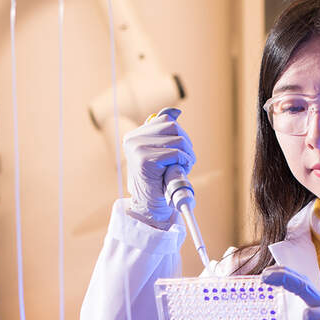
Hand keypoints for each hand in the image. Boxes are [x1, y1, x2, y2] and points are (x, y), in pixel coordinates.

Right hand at [123, 107, 195, 223]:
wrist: (150, 208)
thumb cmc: (158, 181)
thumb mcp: (162, 152)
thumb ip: (164, 132)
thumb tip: (175, 111)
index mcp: (134, 135)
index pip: (166, 119)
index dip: (180, 135)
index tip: (179, 152)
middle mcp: (132, 139)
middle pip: (173, 126)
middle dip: (186, 145)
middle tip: (183, 162)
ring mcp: (137, 148)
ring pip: (177, 139)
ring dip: (186, 155)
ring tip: (180, 168)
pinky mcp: (145, 159)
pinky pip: (176, 153)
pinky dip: (182, 163)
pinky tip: (176, 173)